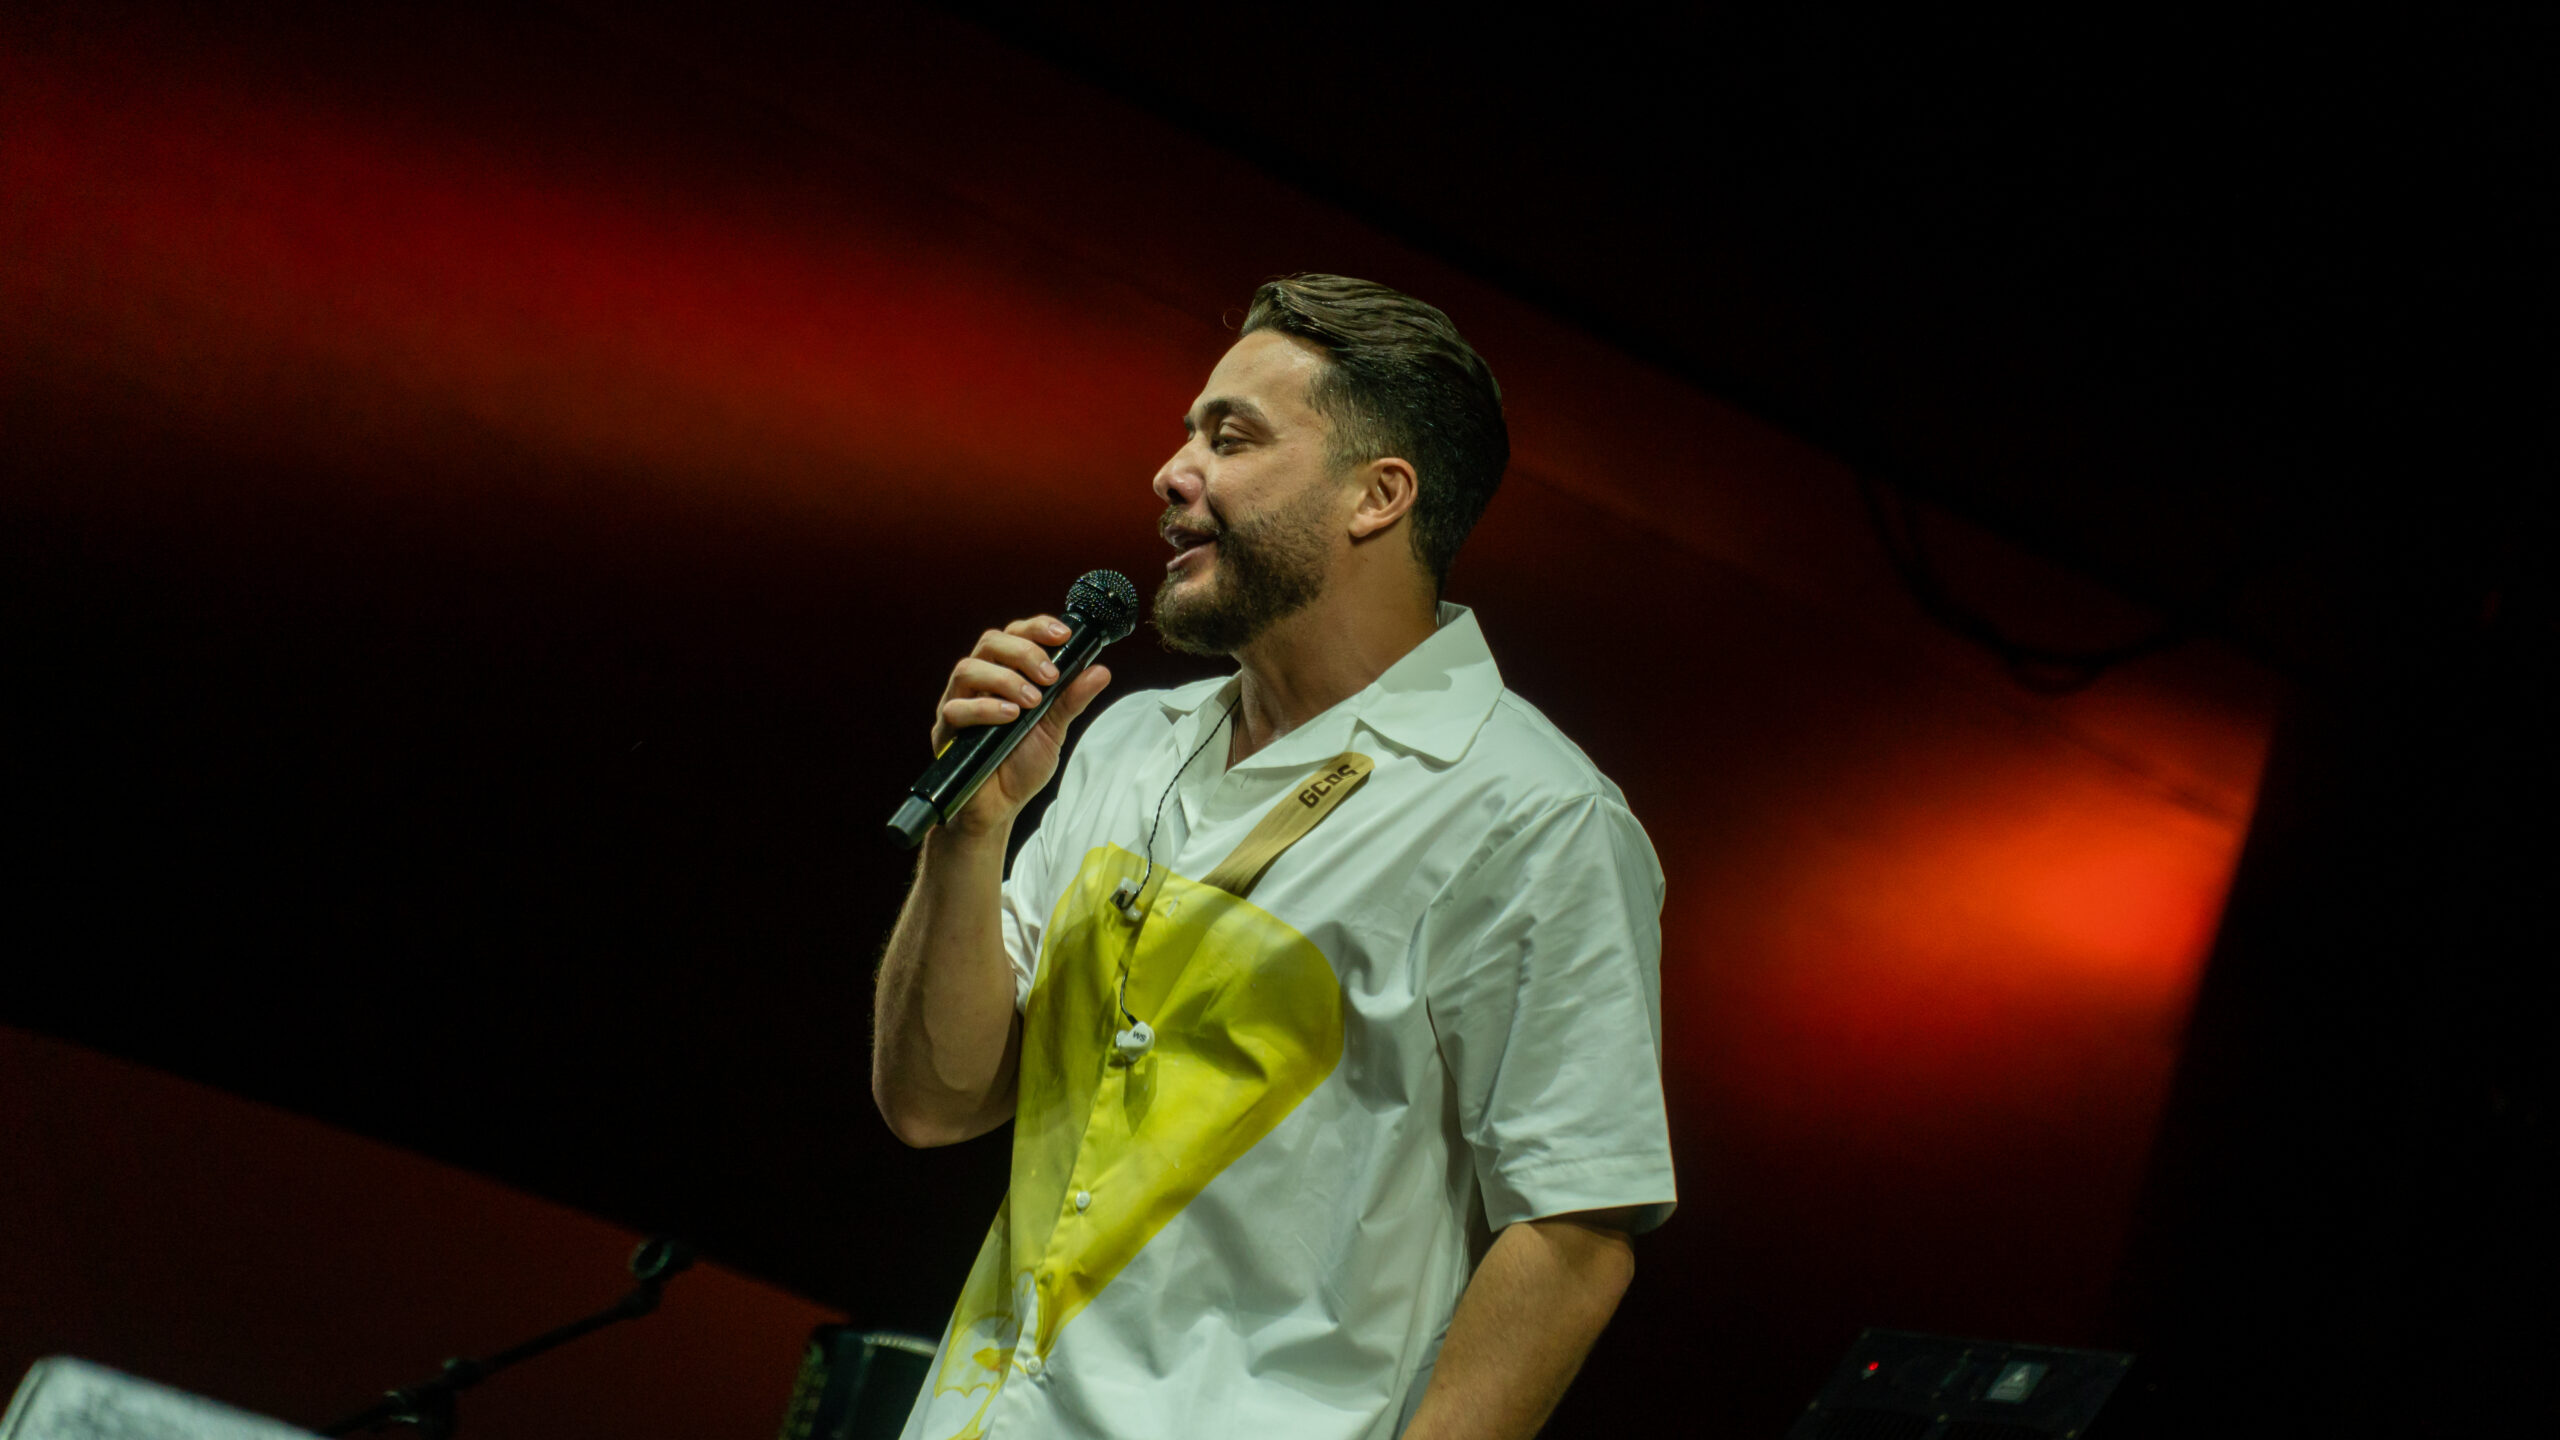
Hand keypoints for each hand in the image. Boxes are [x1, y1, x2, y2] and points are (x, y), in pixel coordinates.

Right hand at [929, 615, 1112, 836]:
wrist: (999, 806)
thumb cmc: (1021, 763)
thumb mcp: (1055, 729)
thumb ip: (1072, 699)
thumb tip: (1100, 671)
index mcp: (1005, 674)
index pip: (1014, 634)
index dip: (1036, 627)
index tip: (1063, 634)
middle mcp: (979, 683)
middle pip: (990, 643)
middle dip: (1024, 652)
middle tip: (1050, 676)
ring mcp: (958, 703)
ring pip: (968, 669)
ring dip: (1005, 679)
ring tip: (1032, 701)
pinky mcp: (945, 731)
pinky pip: (955, 709)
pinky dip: (985, 709)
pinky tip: (1010, 717)